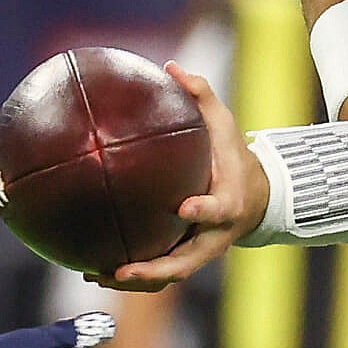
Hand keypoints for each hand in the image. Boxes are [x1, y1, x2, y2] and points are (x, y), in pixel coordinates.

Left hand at [112, 62, 266, 289]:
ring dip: (133, 281)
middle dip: (154, 270)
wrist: (255, 197)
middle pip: (185, 264)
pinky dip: (127, 274)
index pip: (217, 210)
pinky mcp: (185, 259)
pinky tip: (92, 268)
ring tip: (96, 275)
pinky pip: (156, 272)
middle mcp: (214, 237)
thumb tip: (171, 66)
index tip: (182, 207)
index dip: (202, 211)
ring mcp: (199, 253)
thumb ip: (202, 96)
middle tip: (122, 268)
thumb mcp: (226, 124)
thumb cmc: (233, 156)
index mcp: (228, 204)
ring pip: (167, 277)